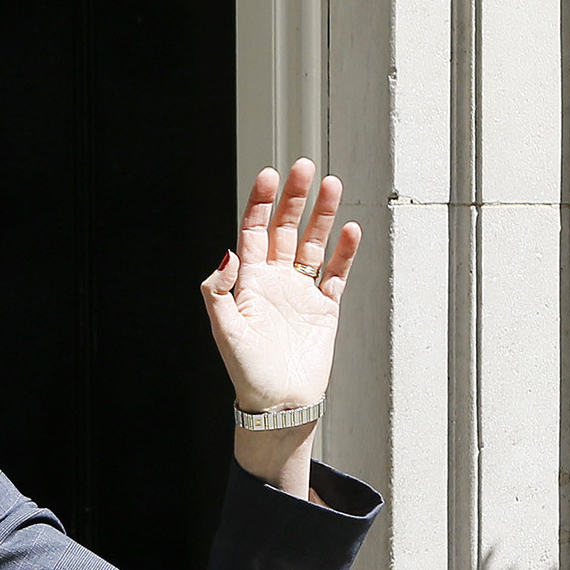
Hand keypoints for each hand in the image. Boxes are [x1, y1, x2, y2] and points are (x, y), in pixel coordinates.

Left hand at [201, 161, 358, 474]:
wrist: (279, 403)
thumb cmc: (246, 370)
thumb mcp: (223, 329)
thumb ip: (219, 289)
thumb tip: (227, 251)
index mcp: (248, 280)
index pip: (253, 230)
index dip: (260, 203)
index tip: (269, 176)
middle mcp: (274, 279)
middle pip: (285, 228)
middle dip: (294, 198)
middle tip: (305, 166)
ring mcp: (300, 292)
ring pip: (314, 244)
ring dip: (323, 216)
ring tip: (333, 185)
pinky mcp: (324, 309)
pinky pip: (335, 274)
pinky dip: (344, 253)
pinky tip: (350, 229)